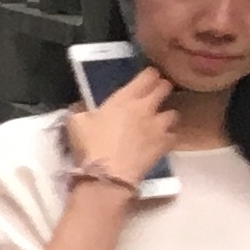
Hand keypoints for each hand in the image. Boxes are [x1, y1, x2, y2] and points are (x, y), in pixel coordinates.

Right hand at [65, 67, 176, 191]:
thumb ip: (82, 110)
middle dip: (161, 88)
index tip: (145, 77)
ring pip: (173, 113)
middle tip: (153, 94)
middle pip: (165, 88)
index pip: (148, 75)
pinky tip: (160, 141)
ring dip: (166, 115)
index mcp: (125, 98)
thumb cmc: (90, 145)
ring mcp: (159, 126)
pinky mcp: (165, 144)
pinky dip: (168, 137)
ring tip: (158, 121)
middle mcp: (146, 107)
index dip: (149, 74)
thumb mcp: (76, 123)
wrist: (108, 175)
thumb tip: (82, 108)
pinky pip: (173, 135)